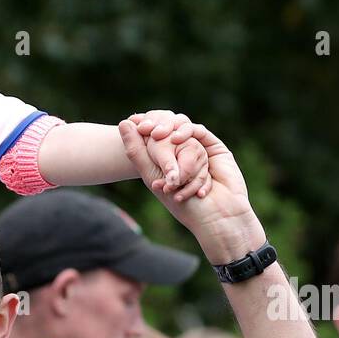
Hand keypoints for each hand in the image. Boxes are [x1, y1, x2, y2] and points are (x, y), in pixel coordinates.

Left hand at [120, 117, 261, 254]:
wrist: (215, 217)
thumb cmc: (183, 205)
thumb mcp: (152, 177)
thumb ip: (137, 152)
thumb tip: (122, 122)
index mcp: (166, 162)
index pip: (153, 136)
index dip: (143, 126)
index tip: (131, 120)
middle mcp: (183, 154)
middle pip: (168, 129)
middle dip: (156, 125)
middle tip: (145, 126)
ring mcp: (200, 150)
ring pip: (183, 129)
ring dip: (169, 131)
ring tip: (158, 138)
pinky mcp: (215, 148)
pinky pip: (199, 132)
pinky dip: (186, 131)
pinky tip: (175, 139)